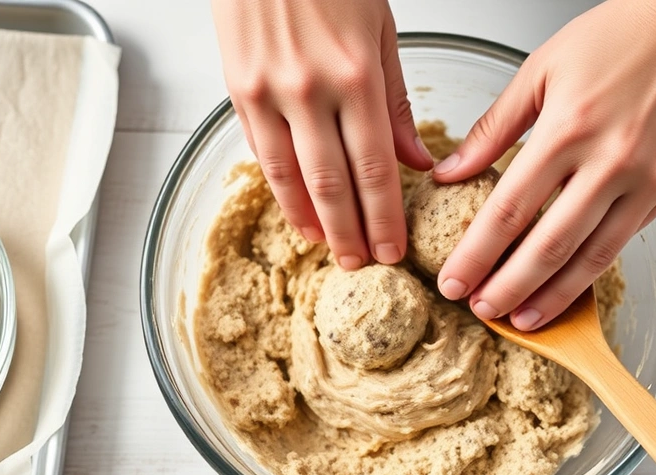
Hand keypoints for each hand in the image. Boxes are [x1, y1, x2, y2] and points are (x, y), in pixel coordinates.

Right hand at [211, 0, 432, 269]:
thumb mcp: (378, 29)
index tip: (393, 249)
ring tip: (332, 250)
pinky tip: (299, 213)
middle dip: (352, 233)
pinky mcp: (238, 91)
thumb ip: (397, 101)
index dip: (384, 216)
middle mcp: (310, 89)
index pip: (375, 165)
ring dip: (314, 223)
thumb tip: (417, 161)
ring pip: (292, 178)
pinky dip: (282, 192)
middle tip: (364, 264)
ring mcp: (268, 93)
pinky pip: (262, 155)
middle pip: (333, 183)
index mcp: (355, 73)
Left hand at [434, 0, 655, 329]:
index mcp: (568, 128)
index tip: (452, 281)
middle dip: (508, 288)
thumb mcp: (540, 70)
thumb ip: (493, 129)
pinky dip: (592, 269)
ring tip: (521, 320)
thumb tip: (450, 173)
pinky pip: (625, 239)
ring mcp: (648, 178)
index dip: (477, 254)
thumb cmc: (617, 35)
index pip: (508, 210)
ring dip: (553, 295)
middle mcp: (612, 160)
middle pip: (548, 245)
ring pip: (592, 256)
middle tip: (479, 311)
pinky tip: (566, 286)